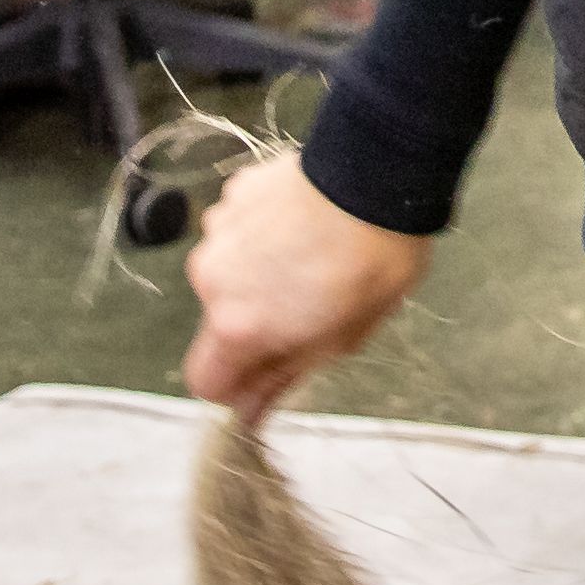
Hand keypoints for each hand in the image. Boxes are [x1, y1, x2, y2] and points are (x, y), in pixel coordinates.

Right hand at [184, 148, 430, 419]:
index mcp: (236, 326)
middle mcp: (211, 279)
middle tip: (311, 304)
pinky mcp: (233, 194)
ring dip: (259, 275)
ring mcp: (217, 231)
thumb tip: (249, 413)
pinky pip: (239, 231)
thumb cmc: (372, 262)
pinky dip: (263, 235)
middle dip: (257, 322)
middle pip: (220, 322)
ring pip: (230, 273)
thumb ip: (284, 377)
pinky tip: (305, 221)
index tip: (275, 368)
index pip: (205, 383)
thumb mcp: (341, 337)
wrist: (378, 171)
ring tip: (313, 254)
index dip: (240, 384)